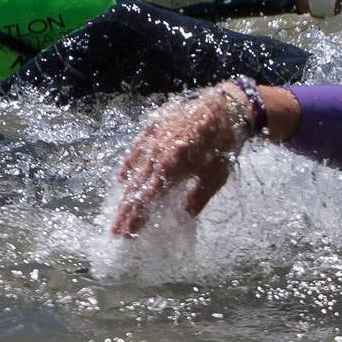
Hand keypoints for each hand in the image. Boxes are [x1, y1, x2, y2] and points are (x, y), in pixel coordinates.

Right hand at [111, 86, 250, 236]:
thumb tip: (185, 216)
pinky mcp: (152, 127)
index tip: (128, 234)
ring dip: (125, 193)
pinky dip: (128, 165)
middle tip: (116, 231)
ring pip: (132, 171)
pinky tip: (121, 178)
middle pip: (135, 188)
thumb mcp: (215, 176)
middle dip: (125, 212)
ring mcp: (151, 139)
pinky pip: (135, 149)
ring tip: (119, 211)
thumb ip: (198, 198)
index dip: (136, 218)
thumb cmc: (223, 144)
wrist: (225, 107)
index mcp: (170, 167)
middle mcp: (155, 153)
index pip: (146, 199)